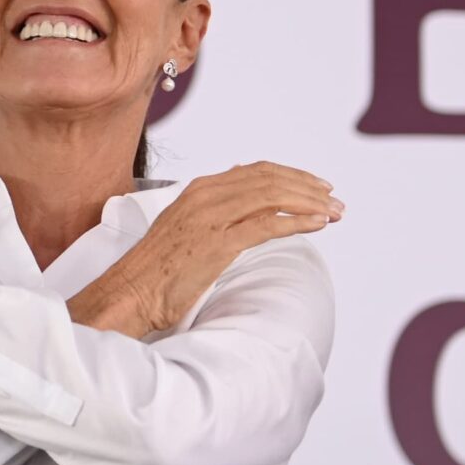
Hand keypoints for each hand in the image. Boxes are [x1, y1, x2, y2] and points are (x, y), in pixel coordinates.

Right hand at [71, 161, 340, 336]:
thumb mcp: (183, 230)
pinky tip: (316, 225)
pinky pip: (267, 224)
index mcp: (196, 190)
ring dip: (310, 203)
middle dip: (308, 187)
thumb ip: (211, 215)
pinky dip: (297, 221)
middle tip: (334, 199)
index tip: (316, 186)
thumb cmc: (155, 272)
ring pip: (273, 196)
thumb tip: (242, 212)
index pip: (255, 171)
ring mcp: (211, 217)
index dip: (291, 176)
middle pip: (269, 179)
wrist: (130, 293)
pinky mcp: (218, 242)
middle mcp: (205, 196)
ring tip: (334, 212)